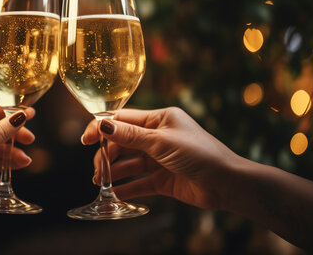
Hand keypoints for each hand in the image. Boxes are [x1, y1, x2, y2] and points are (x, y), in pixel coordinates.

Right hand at [82, 107, 239, 209]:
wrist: (227, 183)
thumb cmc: (200, 154)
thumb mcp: (161, 142)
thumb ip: (130, 136)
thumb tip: (102, 125)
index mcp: (160, 119)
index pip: (124, 120)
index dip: (103, 128)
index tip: (85, 139)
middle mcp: (159, 137)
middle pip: (124, 143)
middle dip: (108, 154)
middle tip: (97, 169)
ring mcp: (161, 158)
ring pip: (130, 162)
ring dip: (115, 171)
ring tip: (100, 181)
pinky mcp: (164, 179)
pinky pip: (140, 182)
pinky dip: (127, 187)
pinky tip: (114, 193)